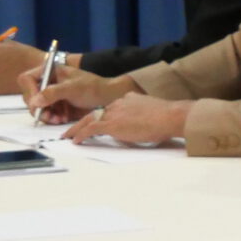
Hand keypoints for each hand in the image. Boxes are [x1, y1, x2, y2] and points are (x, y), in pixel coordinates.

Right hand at [27, 69, 124, 121]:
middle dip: (38, 108)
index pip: (27, 79)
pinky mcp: (56, 105)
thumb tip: (34, 101)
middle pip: (29, 96)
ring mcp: (50, 94)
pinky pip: (46, 113)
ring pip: (37, 107)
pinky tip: (62, 119)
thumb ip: (53, 93)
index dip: (30, 91)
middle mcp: (47, 82)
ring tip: (58, 120)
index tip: (38, 103)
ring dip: (45, 115)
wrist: (107, 98)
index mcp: (49, 71)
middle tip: (49, 117)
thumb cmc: (92, 88)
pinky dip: (52, 118)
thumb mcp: (73, 88)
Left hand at [65, 93, 189, 146]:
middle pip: (96, 113)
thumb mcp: (152, 112)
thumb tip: (139, 127)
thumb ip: (142, 116)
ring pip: (89, 120)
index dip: (102, 116)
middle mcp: (118, 104)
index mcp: (128, 99)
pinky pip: (90, 129)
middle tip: (73, 129)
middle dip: (83, 121)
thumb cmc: (168, 118)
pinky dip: (81, 135)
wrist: (171, 116)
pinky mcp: (112, 124)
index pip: (111, 108)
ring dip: (77, 129)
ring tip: (68, 136)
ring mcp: (114, 113)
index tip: (97, 122)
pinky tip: (75, 141)